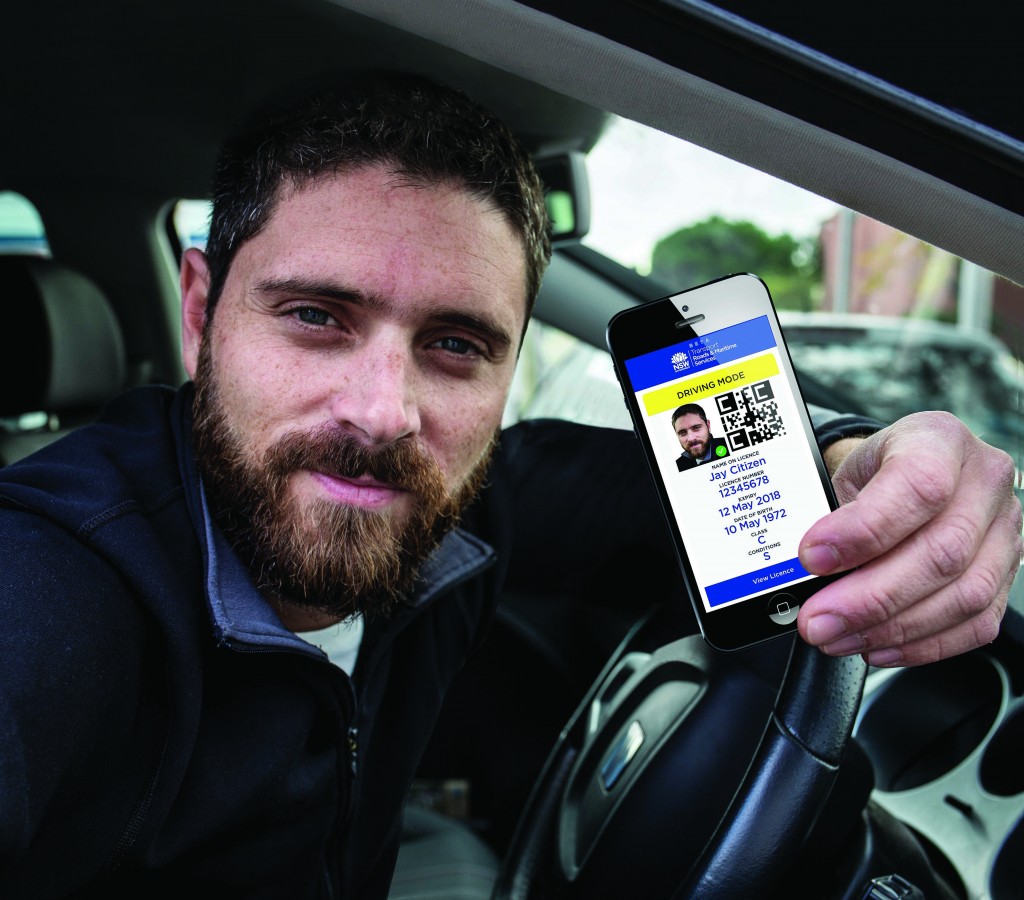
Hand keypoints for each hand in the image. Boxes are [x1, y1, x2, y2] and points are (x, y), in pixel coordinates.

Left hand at [797, 411, 1021, 666]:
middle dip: (869, 598)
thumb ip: (826, 514)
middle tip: (818, 620)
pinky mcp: (1007, 573)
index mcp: (939, 440)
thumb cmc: (871, 473)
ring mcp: (1003, 529)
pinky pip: (976, 623)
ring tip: (837, 637)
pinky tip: (876, 645)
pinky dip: (921, 644)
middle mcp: (983, 480)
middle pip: (941, 553)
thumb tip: (800, 571)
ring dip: (891, 628)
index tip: (812, 558)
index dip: (863, 531)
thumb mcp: (842, 472)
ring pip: (964, 595)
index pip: (916, 486)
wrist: (900, 472)